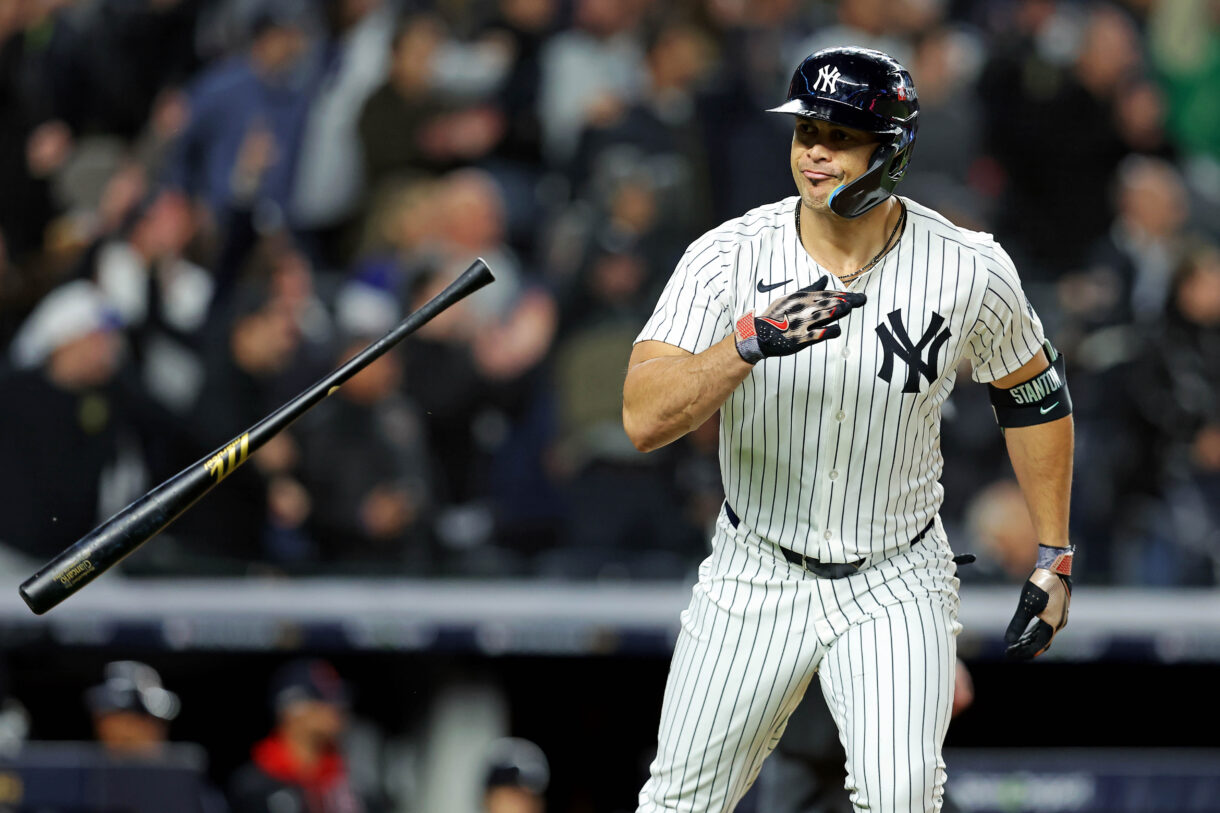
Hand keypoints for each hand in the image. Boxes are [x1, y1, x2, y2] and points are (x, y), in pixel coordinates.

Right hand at [734, 275, 865, 363]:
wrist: (758, 335)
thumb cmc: (775, 317)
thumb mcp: (790, 298)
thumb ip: (809, 290)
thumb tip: (825, 279)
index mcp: (800, 298)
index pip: (826, 294)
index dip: (843, 294)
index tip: (855, 296)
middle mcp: (802, 309)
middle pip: (829, 302)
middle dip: (847, 300)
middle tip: (862, 299)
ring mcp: (802, 324)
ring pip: (826, 314)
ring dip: (840, 310)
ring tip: (851, 307)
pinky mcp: (801, 339)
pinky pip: (819, 334)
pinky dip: (830, 331)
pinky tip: (837, 330)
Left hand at [1005, 544, 1072, 658]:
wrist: (1055, 567)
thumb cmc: (1040, 584)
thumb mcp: (1026, 605)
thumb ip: (1018, 624)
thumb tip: (1008, 641)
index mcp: (1053, 625)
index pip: (1037, 646)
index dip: (1023, 652)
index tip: (1009, 654)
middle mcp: (1058, 623)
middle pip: (1041, 642)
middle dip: (1025, 648)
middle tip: (1009, 651)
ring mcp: (1059, 616)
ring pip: (1043, 634)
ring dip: (1028, 640)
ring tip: (1014, 644)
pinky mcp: (1056, 609)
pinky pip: (1045, 625)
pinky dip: (1034, 631)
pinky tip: (1025, 632)